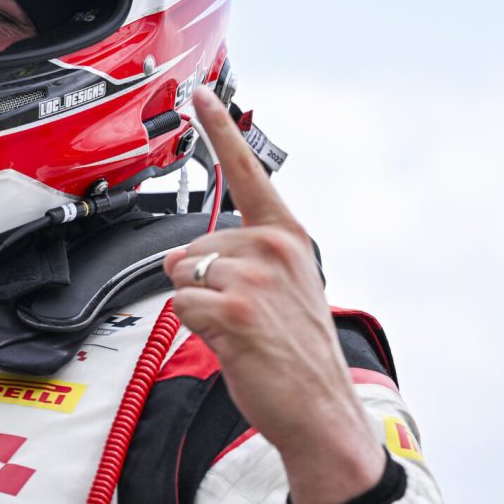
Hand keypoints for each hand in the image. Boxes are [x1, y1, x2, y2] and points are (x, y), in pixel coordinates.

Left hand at [163, 87, 381, 503]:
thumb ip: (244, 259)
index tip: (198, 91)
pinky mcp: (234, 309)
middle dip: (201, 282)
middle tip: (245, 319)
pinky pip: (181, 304)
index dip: (220, 129)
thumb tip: (186, 259)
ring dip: (199, 307)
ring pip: (182, 275)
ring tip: (242, 333)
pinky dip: (195, 328)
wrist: (322, 412)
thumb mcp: (283, 290)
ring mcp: (254, 276)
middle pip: (192, 244)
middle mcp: (272, 247)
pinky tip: (233, 345)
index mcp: (287, 237)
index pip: (247, 172)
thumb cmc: (297, 355)